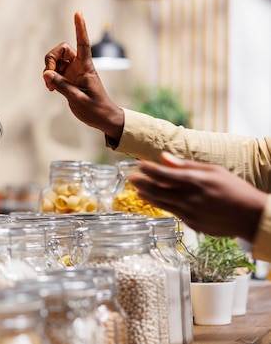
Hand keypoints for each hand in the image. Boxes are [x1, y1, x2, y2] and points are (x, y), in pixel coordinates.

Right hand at [42, 11, 123, 141]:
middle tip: (49, 75)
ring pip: (56, 60)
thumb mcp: (77, 99)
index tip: (78, 13)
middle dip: (51, 59)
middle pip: (61, 49)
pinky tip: (51, 88)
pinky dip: (50, 78)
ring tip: (50, 86)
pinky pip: (54, 71)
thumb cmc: (95, 109)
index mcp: (86, 67)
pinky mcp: (68, 79)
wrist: (103, 118)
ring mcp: (73, 71)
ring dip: (49, 70)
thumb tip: (47, 74)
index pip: (83, 43)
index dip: (80, 28)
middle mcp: (79, 66)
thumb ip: (61, 85)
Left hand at [129, 152, 266, 241]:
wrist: (251, 216)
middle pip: (157, 190)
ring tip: (139, 190)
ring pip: (162, 203)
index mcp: (195, 181)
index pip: (163, 174)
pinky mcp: (192, 224)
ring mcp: (189, 213)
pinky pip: (173, 213)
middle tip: (131, 178)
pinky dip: (163, 205)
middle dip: (142, 183)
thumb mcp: (213, 171)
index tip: (139, 165)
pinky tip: (156, 201)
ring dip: (148, 195)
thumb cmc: (234, 189)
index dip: (148, 169)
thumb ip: (186, 165)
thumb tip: (163, 157)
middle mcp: (189, 198)